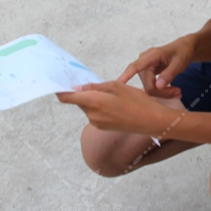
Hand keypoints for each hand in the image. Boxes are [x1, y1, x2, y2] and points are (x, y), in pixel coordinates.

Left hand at [57, 82, 171, 135]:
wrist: (151, 121)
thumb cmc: (137, 101)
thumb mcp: (117, 87)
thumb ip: (95, 87)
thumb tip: (77, 88)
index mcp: (94, 102)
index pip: (67, 98)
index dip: (60, 90)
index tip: (58, 83)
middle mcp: (91, 115)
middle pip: (79, 101)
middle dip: (84, 92)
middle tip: (98, 84)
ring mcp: (97, 123)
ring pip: (88, 107)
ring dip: (93, 99)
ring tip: (113, 95)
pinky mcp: (103, 127)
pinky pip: (95, 113)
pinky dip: (100, 106)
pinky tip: (115, 104)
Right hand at [117, 36, 195, 97]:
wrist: (185, 48)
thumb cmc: (183, 51)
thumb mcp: (180, 61)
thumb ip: (169, 73)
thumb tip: (158, 86)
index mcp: (151, 56)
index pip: (135, 66)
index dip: (127, 75)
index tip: (118, 83)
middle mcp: (144, 61)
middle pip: (147, 84)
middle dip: (162, 92)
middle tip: (178, 93)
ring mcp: (145, 68)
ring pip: (149, 88)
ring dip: (163, 93)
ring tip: (178, 92)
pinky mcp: (148, 74)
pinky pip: (151, 86)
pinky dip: (162, 91)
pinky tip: (173, 91)